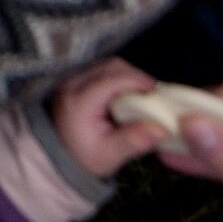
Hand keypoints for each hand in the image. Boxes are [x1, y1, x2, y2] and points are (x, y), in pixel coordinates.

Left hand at [48, 57, 170, 180]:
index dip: (135, 80)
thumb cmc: (87, 156)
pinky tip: (129, 93)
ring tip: (143, 93)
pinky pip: (103, 69)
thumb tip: (160, 130)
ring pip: (107, 65)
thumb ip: (133, 141)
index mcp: (79, 102)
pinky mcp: (78, 79)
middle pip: (110, 67)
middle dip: (135, 77)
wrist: (62, 155)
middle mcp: (73, 85)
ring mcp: (73, 79)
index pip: (109, 80)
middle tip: (153, 94)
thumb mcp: (110, 155)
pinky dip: (120, 76)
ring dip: (128, 75)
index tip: (155, 90)